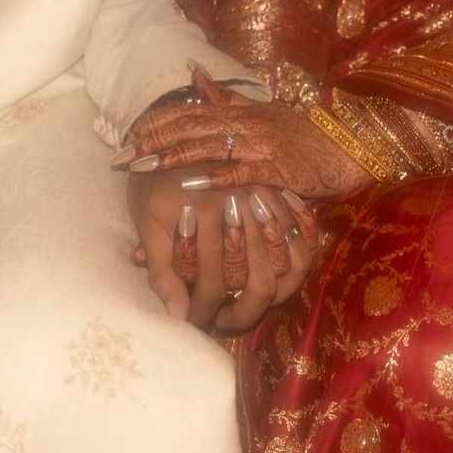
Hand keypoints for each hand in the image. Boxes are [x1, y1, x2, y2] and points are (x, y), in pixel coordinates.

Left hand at [116, 66, 371, 197]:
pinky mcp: (277, 168)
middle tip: (119, 157)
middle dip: (151, 142)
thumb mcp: (260, 110)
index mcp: (238, 110)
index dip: (154, 124)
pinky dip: (216, 177)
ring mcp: (260, 144)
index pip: (186, 112)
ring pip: (208, 147)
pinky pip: (242, 172)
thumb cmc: (302, 137)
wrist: (347, 148)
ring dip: (171, 158)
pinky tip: (192, 185)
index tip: (125, 138)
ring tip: (141, 168)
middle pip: (189, 127)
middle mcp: (245, 122)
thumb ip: (223, 96)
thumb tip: (191, 71)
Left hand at [127, 171, 315, 330]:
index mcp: (207, 212)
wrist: (171, 128)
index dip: (204, 313)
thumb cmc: (153, 180)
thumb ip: (163, 272)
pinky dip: (297, 259)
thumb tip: (179, 317)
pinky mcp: (282, 191)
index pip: (216, 285)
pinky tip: (279, 275)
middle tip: (223, 321)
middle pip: (260, 282)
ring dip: (273, 293)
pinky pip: (305, 233)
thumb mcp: (147, 223)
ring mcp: (268, 196)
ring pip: (290, 263)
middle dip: (241, 312)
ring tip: (248, 305)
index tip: (195, 324)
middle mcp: (245, 204)